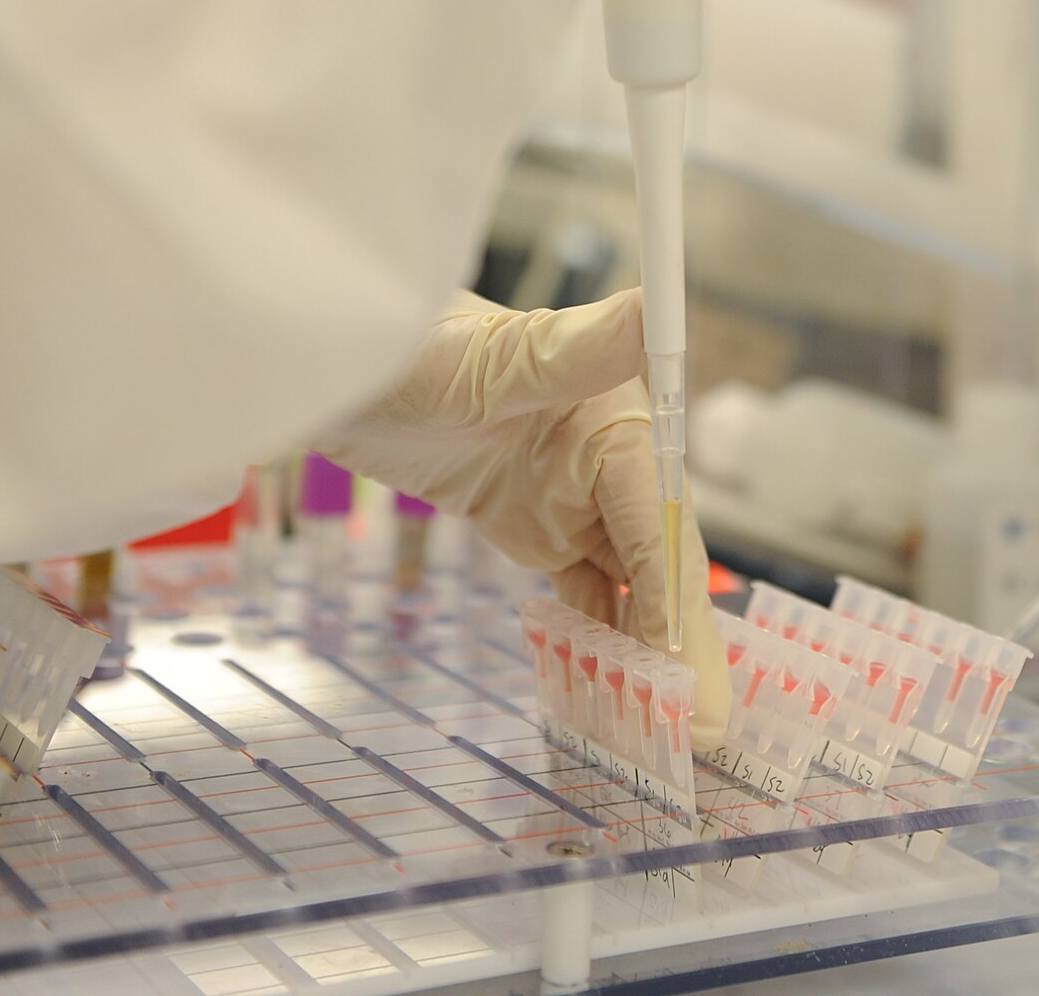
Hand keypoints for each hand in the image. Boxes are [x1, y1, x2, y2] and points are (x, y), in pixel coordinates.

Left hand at [315, 288, 730, 749]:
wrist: (334, 367)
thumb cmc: (411, 351)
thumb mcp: (489, 358)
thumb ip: (574, 346)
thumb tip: (648, 305)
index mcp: (616, 415)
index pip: (659, 519)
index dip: (676, 595)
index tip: (684, 667)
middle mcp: (606, 456)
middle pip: (657, 559)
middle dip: (680, 641)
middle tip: (704, 733)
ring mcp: (571, 493)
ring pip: (628, 582)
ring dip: (647, 647)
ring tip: (669, 728)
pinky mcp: (533, 519)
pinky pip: (583, 588)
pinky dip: (600, 636)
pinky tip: (613, 687)